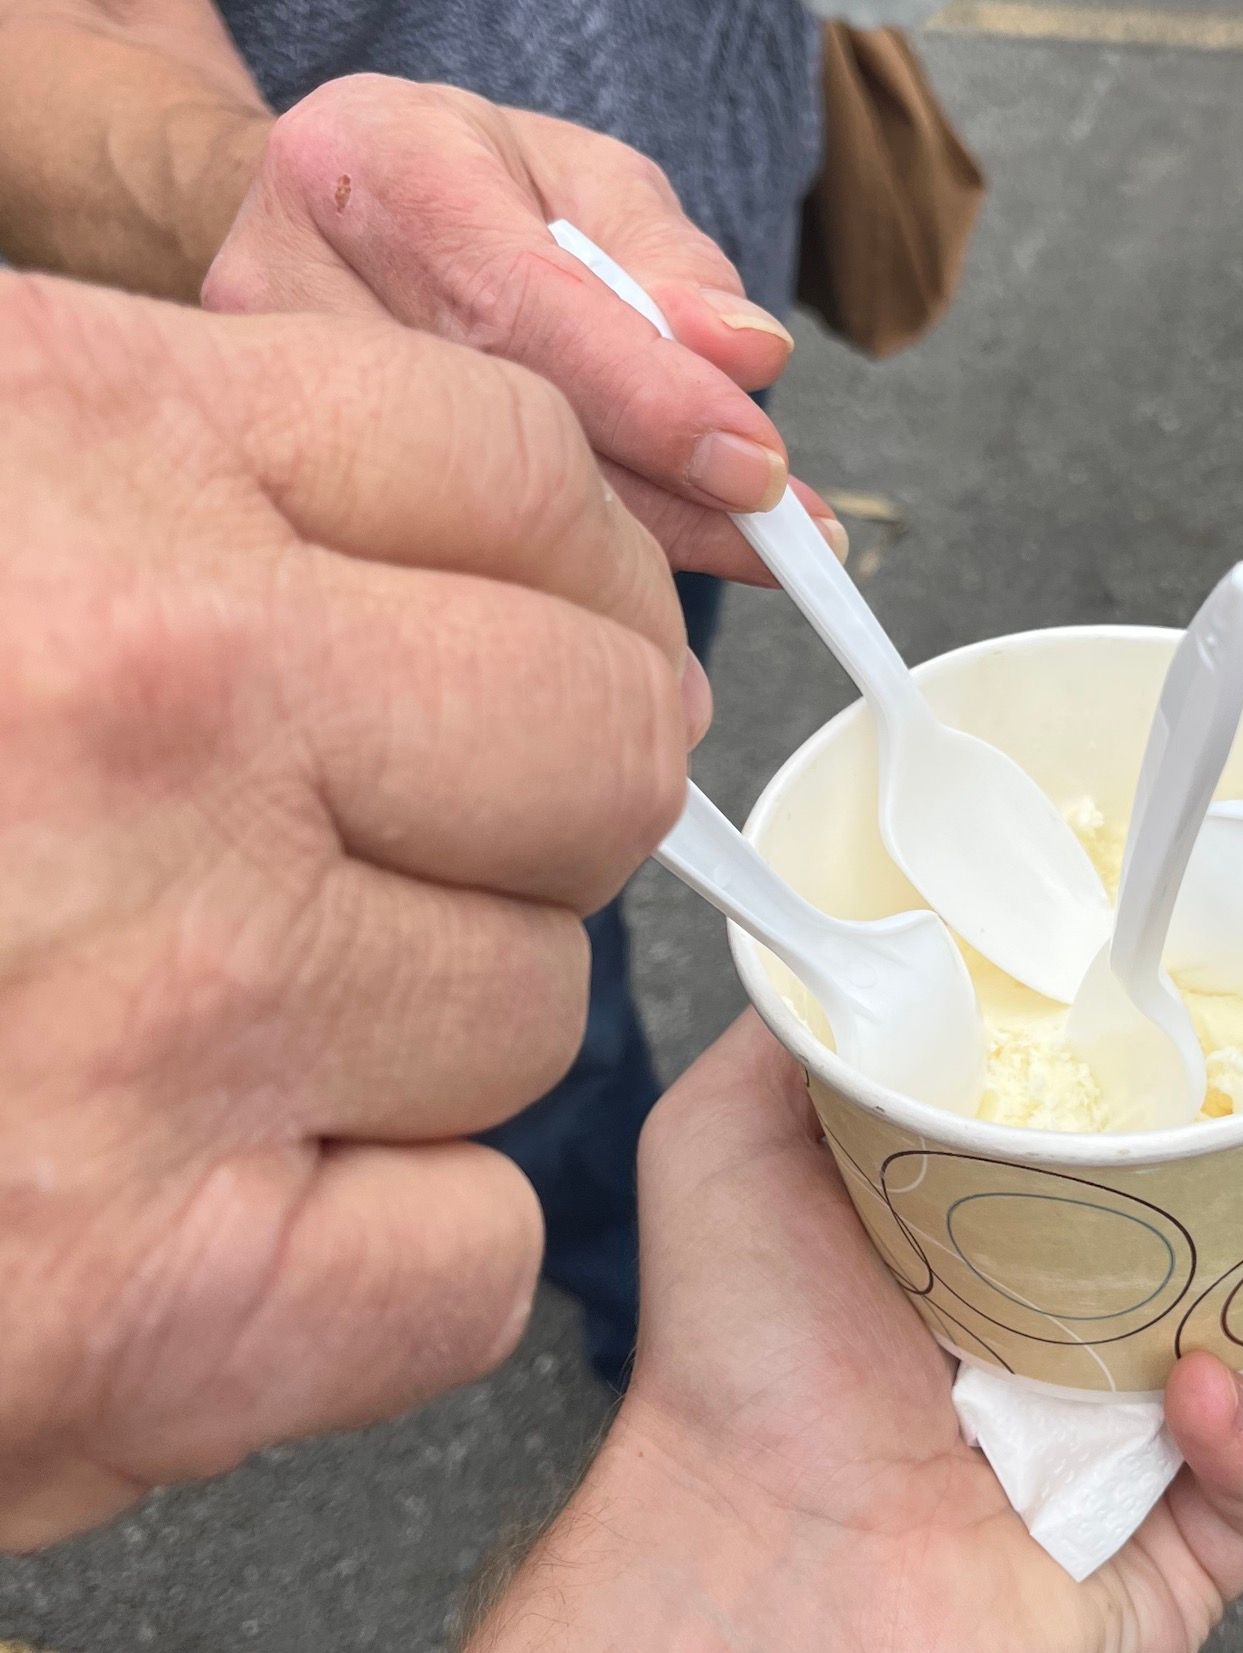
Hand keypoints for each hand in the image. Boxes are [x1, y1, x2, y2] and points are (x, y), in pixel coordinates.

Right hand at [0, 273, 696, 1546]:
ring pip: (537, 1010)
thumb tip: (461, 521)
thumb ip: (159, 471)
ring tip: (186, 1044)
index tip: (552, 641)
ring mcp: (168, 1010)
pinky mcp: (150, 1307)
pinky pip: (471, 1260)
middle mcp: (150, 709)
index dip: (578, 577)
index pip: (521, 473)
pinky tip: (208, 1229)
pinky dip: (383, 1265)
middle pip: (598, 750)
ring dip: (419, 1040)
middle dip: (531, 812)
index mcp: (73, 462)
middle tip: (375, 856)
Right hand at [202, 73, 842, 580]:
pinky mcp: (278, 480)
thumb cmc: (479, 198)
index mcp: (371, 164)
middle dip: (659, 500)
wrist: (333, 224)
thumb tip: (747, 356)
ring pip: (466, 512)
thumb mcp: (592, 188)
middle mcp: (286, 275)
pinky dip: (559, 580)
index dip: (649, 400)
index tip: (757, 469)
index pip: (521, 303)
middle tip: (782, 545)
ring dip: (622, 558)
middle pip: (491, 425)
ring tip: (743, 568)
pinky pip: (439, 553)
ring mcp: (260, 393)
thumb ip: (672, 266)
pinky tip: (641, 598)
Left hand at [468, 1016, 1242, 1651]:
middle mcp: (1091, 1326)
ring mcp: (1137, 1442)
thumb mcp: (732, 1146)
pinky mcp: (1169, 1550)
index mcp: (1016, 1228)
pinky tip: (1208, 1394)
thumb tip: (858, 941)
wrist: (745, 1572)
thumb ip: (805, 1040)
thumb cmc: (730, 1370)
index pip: (1166, 1130)